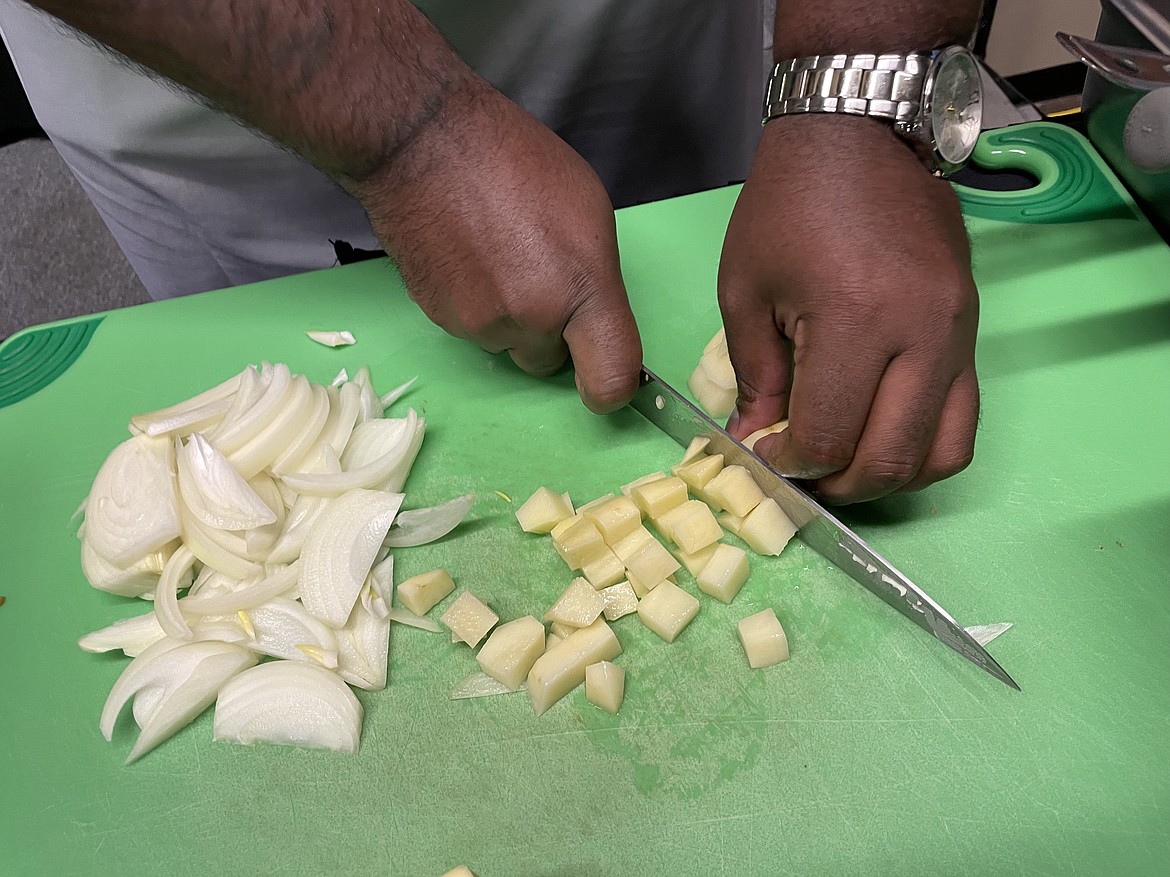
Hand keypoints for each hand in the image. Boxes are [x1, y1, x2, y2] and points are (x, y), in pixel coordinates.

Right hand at [353, 81, 641, 412]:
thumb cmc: (510, 158)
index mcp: (580, 289)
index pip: (610, 379)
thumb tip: (593, 318)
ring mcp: (478, 323)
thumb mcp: (587, 208)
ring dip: (510, 317)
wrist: (420, 142)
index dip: (613, 388)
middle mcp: (530, 318)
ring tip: (498, 252)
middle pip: (550, 362)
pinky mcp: (439, 320)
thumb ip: (596, 279)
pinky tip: (470, 256)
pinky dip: (475, 305)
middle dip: (551, 334)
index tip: (608, 378)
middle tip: (539, 274)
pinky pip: (472, 330)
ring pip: (508, 344)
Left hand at [718, 116, 979, 503]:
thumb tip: (759, 442)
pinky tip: (881, 432)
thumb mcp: (745, 291)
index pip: (832, 437)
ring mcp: (958, 333)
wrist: (859, 136)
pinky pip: (963, 414)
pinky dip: (923, 444)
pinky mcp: (973, 328)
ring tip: (846, 465)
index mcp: (856, 321)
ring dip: (890, 476)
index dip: (792, 465)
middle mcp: (922, 334)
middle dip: (840, 487)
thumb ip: (755, 377)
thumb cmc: (787, 207)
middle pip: (892, 459)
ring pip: (943, 452)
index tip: (765, 455)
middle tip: (803, 476)